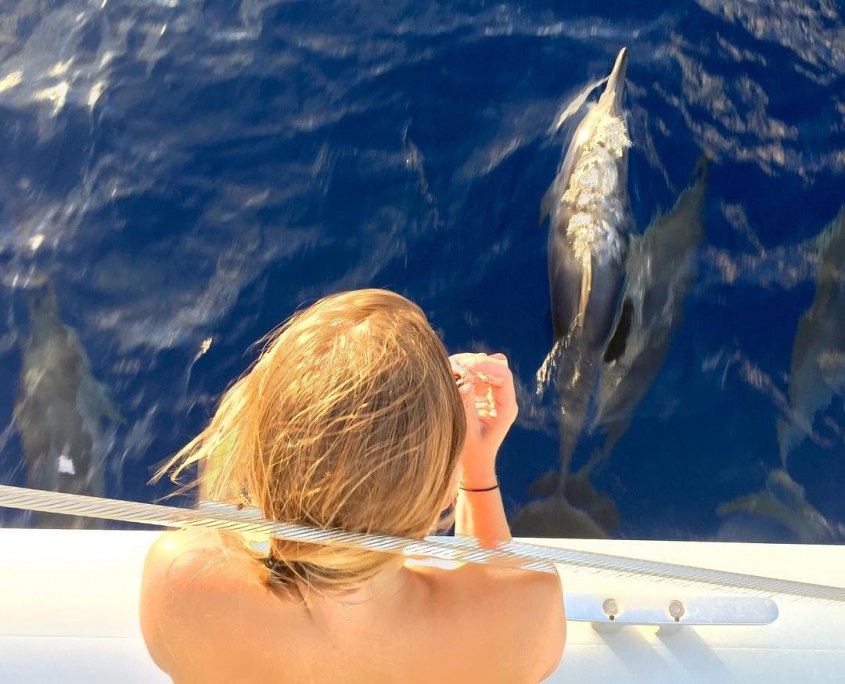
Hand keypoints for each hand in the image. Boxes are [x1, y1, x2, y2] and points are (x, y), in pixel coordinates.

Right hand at [449, 352, 517, 486]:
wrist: (474, 465)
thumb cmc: (472, 453)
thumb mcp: (467, 431)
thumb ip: (467, 406)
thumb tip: (465, 381)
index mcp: (506, 407)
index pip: (504, 376)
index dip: (486, 366)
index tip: (466, 366)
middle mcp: (503, 398)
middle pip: (497, 367)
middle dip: (477, 362)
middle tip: (455, 364)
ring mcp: (494, 395)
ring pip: (487, 368)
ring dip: (470, 365)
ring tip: (451, 368)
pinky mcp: (483, 396)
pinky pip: (477, 375)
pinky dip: (465, 371)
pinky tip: (452, 374)